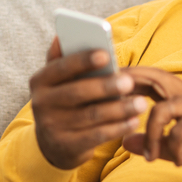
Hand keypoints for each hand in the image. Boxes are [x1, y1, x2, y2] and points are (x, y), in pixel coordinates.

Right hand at [29, 37, 147, 169]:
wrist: (53, 144)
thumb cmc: (65, 101)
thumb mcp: (59, 82)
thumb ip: (63, 60)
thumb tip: (61, 36)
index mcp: (41, 81)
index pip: (61, 67)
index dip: (83, 60)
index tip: (106, 54)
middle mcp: (42, 103)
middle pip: (78, 93)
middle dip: (106, 87)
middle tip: (129, 82)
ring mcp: (52, 127)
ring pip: (91, 116)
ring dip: (119, 109)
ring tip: (141, 103)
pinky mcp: (66, 146)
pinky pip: (96, 136)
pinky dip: (118, 129)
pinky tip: (134, 122)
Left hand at [121, 67, 181, 181]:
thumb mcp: (174, 148)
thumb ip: (152, 142)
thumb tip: (124, 140)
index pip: (154, 78)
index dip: (132, 77)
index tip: (108, 82)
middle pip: (157, 79)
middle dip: (132, 83)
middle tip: (110, 96)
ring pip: (161, 110)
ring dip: (151, 136)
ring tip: (151, 157)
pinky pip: (178, 132)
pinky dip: (174, 150)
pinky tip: (180, 162)